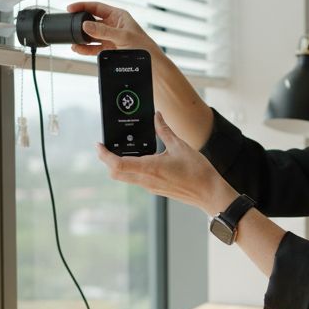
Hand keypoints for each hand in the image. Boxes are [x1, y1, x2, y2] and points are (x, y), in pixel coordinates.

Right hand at [66, 0, 162, 58]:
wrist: (151, 65)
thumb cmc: (143, 47)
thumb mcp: (122, 37)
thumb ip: (103, 31)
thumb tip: (85, 25)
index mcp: (118, 16)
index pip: (97, 7)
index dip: (83, 6)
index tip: (70, 8)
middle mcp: (113, 25)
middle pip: (92, 21)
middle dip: (80, 23)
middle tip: (69, 25)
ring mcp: (110, 37)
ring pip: (91, 35)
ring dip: (82, 37)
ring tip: (72, 39)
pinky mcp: (109, 49)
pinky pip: (94, 47)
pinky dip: (85, 48)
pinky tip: (78, 48)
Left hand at [96, 112, 237, 214]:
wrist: (209, 193)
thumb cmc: (198, 172)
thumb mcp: (180, 145)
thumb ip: (165, 130)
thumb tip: (157, 116)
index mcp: (150, 168)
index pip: (117, 164)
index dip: (104, 155)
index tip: (99, 145)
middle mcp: (146, 180)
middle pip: (116, 173)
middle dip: (107, 160)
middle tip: (105, 147)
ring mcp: (150, 186)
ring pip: (126, 177)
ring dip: (119, 165)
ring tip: (122, 150)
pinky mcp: (156, 189)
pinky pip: (137, 179)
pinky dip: (132, 169)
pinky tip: (141, 159)